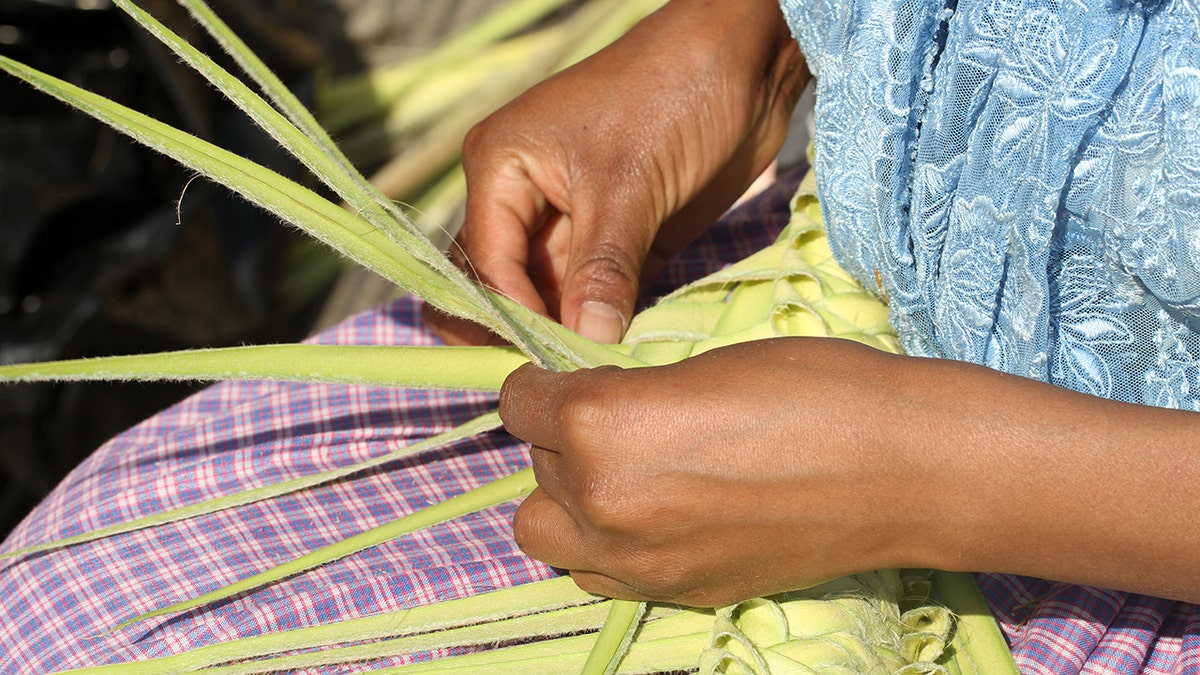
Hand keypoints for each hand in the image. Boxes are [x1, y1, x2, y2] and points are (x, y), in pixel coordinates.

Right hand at [426, 0, 807, 344]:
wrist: (748, 59)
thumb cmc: (672, 94)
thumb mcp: (630, 183)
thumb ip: (601, 267)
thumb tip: (585, 343)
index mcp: (500, 167)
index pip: (486, 263)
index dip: (510, 317)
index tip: (547, 365)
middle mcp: (525, 197)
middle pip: (511, 286)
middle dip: (536, 331)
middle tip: (567, 380)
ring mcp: (575, 220)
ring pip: (558, 297)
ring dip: (577, 334)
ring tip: (600, 376)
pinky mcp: (622, 239)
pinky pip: (603, 294)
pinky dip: (612, 323)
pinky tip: (626, 357)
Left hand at [500, 337, 1199, 605]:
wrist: (900, 468)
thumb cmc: (812, 388)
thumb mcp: (696, 366)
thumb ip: (625, 393)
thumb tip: (587, 406)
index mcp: (601, 422)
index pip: (517, 402)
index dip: (543, 385)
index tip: (569, 380)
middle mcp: (601, 499)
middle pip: (534, 465)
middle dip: (562, 438)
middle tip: (617, 421)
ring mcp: (637, 559)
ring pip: (546, 532)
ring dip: (568, 499)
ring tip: (622, 473)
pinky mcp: (674, 593)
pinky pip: (596, 573)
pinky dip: (606, 544)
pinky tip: (655, 516)